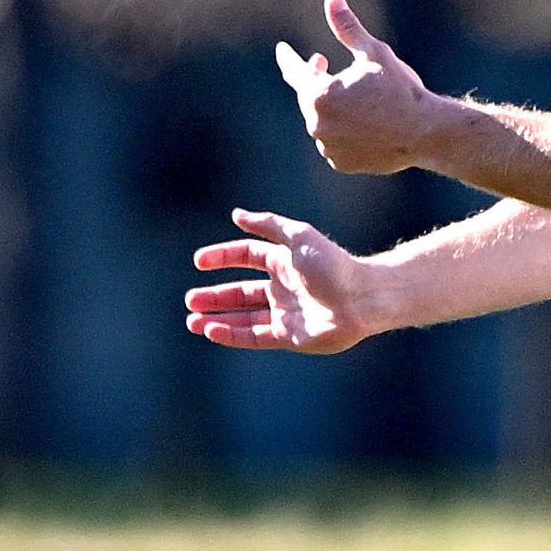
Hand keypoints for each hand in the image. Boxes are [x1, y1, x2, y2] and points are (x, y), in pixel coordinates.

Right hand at [186, 207, 381, 352]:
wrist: (360, 299)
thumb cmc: (332, 265)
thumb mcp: (298, 237)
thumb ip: (267, 225)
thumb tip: (236, 214)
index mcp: (284, 261)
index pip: (246, 256)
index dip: (223, 257)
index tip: (199, 261)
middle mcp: (281, 287)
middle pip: (240, 291)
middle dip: (215, 295)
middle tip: (189, 299)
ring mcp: (284, 313)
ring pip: (242, 317)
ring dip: (217, 318)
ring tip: (191, 320)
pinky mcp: (287, 336)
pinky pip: (252, 336)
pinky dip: (230, 335)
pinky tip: (210, 331)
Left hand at [274, 0, 443, 174]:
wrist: (425, 133)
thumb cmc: (400, 89)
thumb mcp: (374, 53)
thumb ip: (348, 28)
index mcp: (320, 95)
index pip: (295, 71)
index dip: (288, 58)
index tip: (282, 50)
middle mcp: (318, 123)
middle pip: (309, 96)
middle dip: (315, 78)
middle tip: (323, 61)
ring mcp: (328, 146)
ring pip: (322, 119)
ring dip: (331, 105)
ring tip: (352, 95)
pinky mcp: (340, 162)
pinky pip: (334, 141)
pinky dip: (341, 129)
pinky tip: (361, 121)